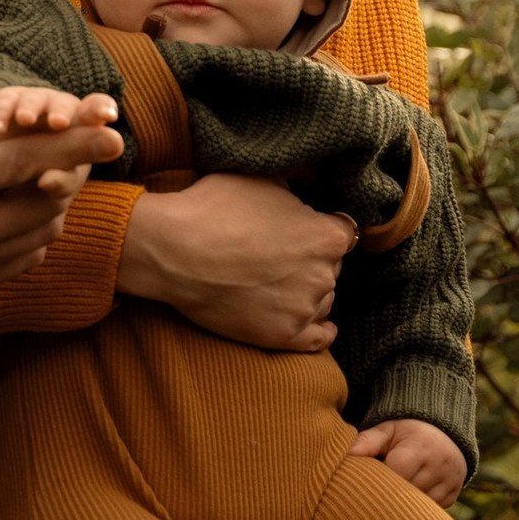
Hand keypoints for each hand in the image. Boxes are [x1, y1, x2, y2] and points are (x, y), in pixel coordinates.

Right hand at [0, 52, 121, 295]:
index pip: (24, 165)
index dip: (74, 144)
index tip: (113, 129)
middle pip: (42, 206)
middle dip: (70, 173)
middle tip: (85, 143)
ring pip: (36, 239)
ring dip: (53, 204)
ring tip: (57, 170)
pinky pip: (17, 263)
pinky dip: (33, 234)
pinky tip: (25, 205)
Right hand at [116, 175, 355, 351]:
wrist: (174, 251)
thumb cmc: (214, 208)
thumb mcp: (263, 180)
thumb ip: (295, 192)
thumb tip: (302, 197)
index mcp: (326, 235)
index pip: (344, 233)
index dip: (322, 229)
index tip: (304, 230)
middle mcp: (323, 274)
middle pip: (331, 267)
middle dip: (312, 260)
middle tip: (280, 255)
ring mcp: (303, 308)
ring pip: (323, 300)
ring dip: (309, 292)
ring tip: (281, 285)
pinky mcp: (282, 336)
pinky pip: (319, 339)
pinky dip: (322, 331)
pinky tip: (321, 326)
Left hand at [352, 418, 467, 505]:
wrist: (445, 435)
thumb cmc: (407, 434)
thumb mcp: (388, 431)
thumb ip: (367, 441)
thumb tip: (347, 454)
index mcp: (420, 447)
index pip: (397, 473)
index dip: (381, 480)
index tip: (371, 481)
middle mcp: (439, 465)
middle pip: (407, 492)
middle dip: (390, 494)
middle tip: (376, 493)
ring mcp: (449, 482)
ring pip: (419, 505)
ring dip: (404, 504)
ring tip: (392, 495)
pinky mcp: (453, 496)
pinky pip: (430, 511)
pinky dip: (417, 508)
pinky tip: (409, 500)